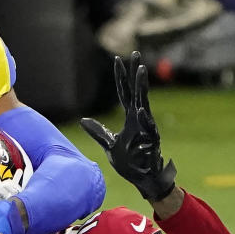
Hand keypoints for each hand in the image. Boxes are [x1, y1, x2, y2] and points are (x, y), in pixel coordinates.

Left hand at [80, 51, 176, 204]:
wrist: (143, 179)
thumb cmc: (130, 162)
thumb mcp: (110, 146)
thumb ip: (98, 132)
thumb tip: (83, 120)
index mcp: (130, 118)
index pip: (124, 93)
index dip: (121, 77)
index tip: (117, 60)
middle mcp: (139, 119)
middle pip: (136, 92)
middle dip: (135, 73)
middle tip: (135, 54)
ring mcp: (147, 128)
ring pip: (143, 104)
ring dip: (142, 87)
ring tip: (141, 71)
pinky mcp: (151, 140)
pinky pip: (147, 127)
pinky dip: (143, 118)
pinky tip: (139, 108)